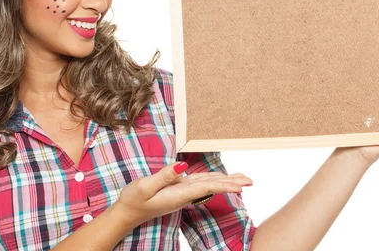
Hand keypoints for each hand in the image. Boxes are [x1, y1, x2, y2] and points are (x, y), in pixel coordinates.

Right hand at [114, 161, 252, 226]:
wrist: (127, 213)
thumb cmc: (134, 199)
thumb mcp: (145, 186)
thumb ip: (164, 176)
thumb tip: (182, 166)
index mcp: (179, 194)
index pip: (206, 187)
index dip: (225, 185)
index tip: (241, 186)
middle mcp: (184, 194)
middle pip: (212, 187)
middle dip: (232, 184)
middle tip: (251, 181)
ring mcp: (182, 192)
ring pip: (208, 184)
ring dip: (225, 181)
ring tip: (242, 179)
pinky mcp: (178, 189)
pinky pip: (199, 183)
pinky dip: (213, 179)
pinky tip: (219, 178)